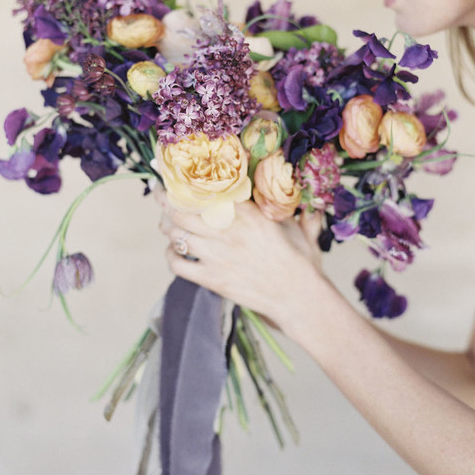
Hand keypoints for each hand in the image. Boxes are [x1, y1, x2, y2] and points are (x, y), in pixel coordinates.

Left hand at [157, 188, 324, 333]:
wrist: (299, 298)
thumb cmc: (302, 263)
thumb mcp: (300, 229)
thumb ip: (299, 212)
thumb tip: (314, 204)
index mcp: (246, 213)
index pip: (206, 191)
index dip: (185, 183)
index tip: (176, 177)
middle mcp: (227, 231)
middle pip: (181, 210)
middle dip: (165, 200)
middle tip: (161, 195)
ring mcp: (217, 256)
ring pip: (176, 235)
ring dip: (167, 227)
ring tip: (167, 223)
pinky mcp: (212, 279)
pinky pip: (178, 265)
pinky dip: (170, 256)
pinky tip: (174, 252)